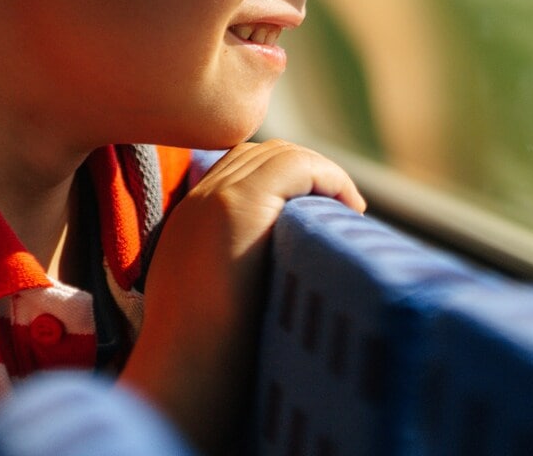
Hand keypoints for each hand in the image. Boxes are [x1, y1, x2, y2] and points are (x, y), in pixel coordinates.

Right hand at [119, 140, 363, 453]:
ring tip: (349, 210)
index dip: (285, 180)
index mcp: (187, 221)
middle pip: (261, 155)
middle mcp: (197, 201)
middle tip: (343, 208)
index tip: (318, 212)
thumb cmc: (205, 362)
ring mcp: (215, 199)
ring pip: (280, 155)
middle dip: (307, 173)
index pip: (239, 169)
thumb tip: (285, 267)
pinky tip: (349, 210)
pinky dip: (330, 179)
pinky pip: (297, 166)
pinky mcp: (239, 206)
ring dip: (322, 176)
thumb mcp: (216, 303)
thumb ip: (236, 271)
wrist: (182, 377)